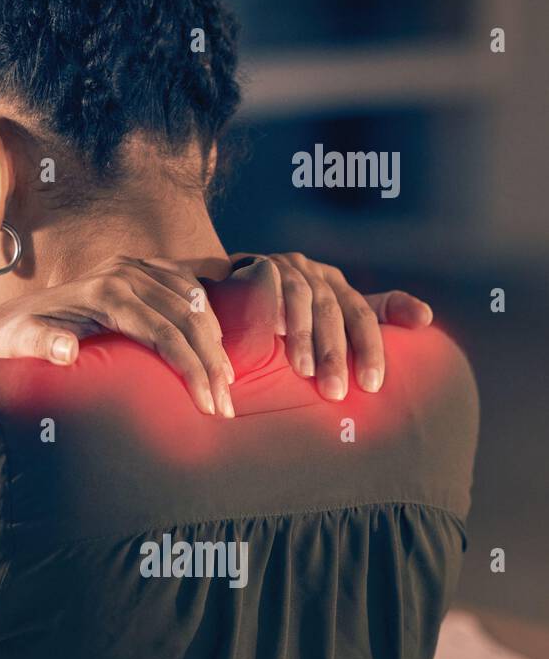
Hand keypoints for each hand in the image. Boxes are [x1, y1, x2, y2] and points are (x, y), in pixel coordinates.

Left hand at [0, 259, 235, 416]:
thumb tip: (67, 351)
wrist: (6, 320)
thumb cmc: (15, 339)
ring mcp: (131, 267)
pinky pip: (183, 284)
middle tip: (225, 405)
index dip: (192, 368)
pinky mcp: (135, 269)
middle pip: (187, 317)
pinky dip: (204, 312)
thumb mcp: (22, 343)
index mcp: (105, 292)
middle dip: (212, 363)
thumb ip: (44, 346)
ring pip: (193, 300)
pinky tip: (214, 344)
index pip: (165, 331)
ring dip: (214, 341)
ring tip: (226, 383)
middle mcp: (124, 273)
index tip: (209, 404)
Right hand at [240, 251, 432, 399]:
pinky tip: (274, 331)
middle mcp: (312, 272)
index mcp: (335, 284)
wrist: (232, 282)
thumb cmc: (289, 308)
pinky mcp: (254, 266)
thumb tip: (426, 318)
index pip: (361, 313)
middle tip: (335, 391)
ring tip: (304, 371)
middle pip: (331, 310)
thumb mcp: (333, 310)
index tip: (373, 385)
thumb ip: (373, 316)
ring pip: (302, 298)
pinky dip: (273, 305)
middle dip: (335, 352)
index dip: (369, 347)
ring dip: (304, 334)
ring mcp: (283, 267)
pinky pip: (266, 284)